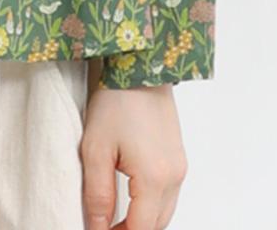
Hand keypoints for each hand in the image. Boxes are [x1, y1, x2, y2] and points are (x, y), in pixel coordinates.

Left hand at [80, 83, 187, 229]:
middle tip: (104, 227)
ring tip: (113, 217)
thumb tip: (97, 227)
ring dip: (142, 220)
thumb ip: (98, 194)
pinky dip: (150, 204)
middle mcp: (174, 177)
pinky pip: (168, 195)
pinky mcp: (178, 157)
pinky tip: (130, 199)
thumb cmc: (115, 99)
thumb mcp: (96, 148)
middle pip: (156, 225)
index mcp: (155, 178)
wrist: (139, 64)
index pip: (140, 229)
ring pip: (164, 212)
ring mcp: (180, 166)